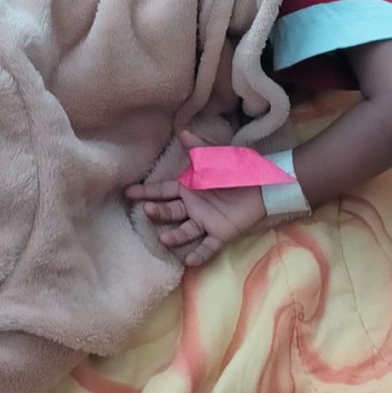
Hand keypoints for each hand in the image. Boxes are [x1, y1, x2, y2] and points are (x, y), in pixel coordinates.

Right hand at [126, 130, 265, 266]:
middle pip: (170, 212)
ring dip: (174, 236)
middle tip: (146, 211)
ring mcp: (205, 221)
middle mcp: (193, 206)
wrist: (263, 185)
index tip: (128, 193)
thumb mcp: (216, 157)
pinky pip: (208, 246)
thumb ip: (198, 148)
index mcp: (188, 188)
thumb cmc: (236, 168)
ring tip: (163, 238)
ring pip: (185, 231)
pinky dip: (199, 255)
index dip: (146, 192)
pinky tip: (188, 261)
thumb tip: (182, 132)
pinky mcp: (220, 234)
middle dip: (157, 212)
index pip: (163, 191)